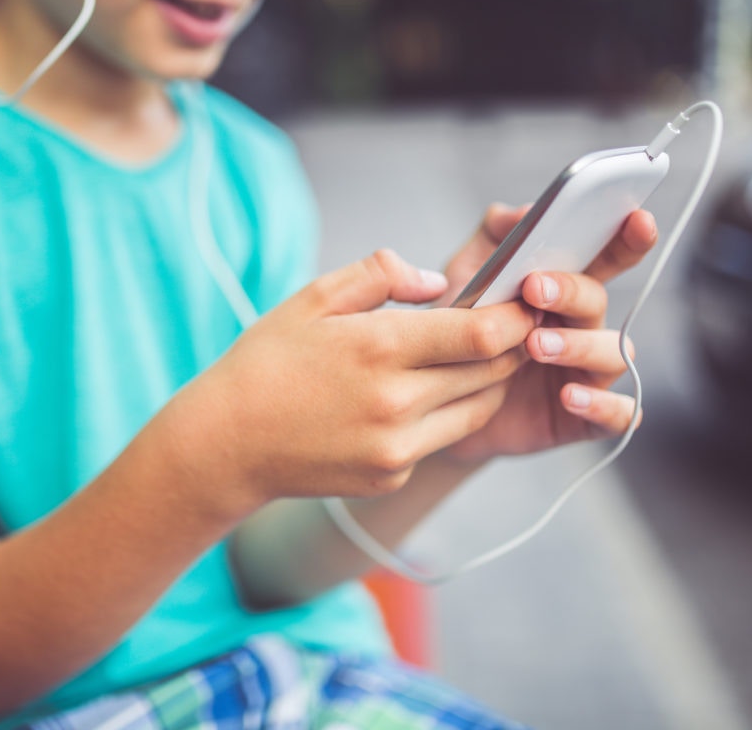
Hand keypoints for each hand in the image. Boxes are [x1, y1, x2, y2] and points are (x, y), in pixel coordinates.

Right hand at [164, 249, 538, 512]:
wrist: (227, 443)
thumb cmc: (267, 362)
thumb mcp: (313, 298)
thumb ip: (380, 275)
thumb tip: (439, 283)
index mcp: (379, 348)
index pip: (481, 333)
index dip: (515, 316)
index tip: (524, 301)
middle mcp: (397, 403)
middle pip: (492, 372)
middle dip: (511, 345)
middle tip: (514, 324)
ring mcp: (397, 447)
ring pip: (478, 410)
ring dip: (488, 381)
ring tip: (475, 356)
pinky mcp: (392, 475)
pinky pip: (440, 438)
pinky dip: (442, 414)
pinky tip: (416, 396)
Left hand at [433, 203, 658, 462]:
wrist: (436, 403)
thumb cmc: (459, 334)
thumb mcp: (466, 276)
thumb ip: (495, 236)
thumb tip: (524, 211)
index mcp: (562, 289)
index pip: (604, 256)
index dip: (627, 237)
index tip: (637, 218)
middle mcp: (582, 327)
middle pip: (599, 300)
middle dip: (573, 290)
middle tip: (535, 288)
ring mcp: (586, 372)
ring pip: (613, 353)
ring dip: (580, 345)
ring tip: (536, 344)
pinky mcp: (582, 418)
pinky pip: (616, 414)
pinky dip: (601, 405)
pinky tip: (569, 396)